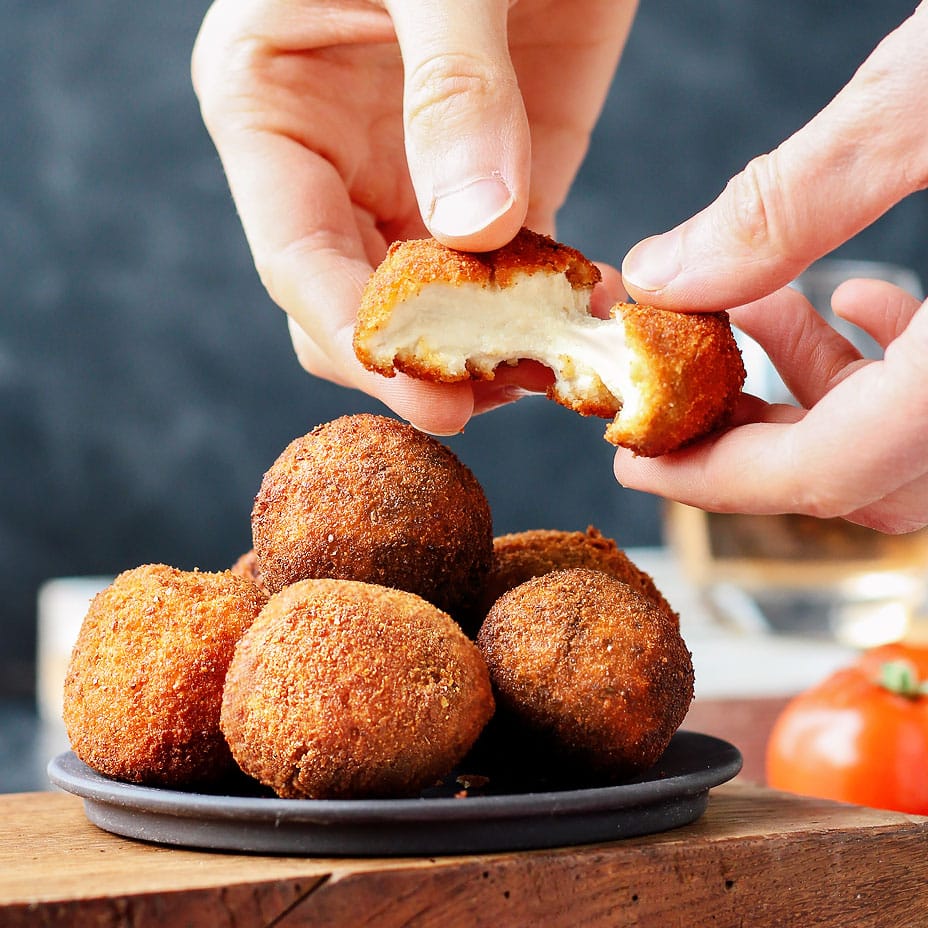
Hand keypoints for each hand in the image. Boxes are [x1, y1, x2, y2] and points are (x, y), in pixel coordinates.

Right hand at [192, 0, 635, 433]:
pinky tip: (576, 324)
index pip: (296, 259)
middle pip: (357, 300)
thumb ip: (449, 84)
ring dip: (482, 347)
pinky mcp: (501, 175)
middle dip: (418, 357)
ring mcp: (418, 175)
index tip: (424, 393)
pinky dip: (537, 305)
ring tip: (544, 373)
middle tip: (490, 395)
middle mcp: (334, 160)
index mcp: (270, 109)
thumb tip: (473, 224)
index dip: (354, 336)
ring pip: (433, 301)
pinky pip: (507, 266)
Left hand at [615, 4, 927, 530]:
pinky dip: (887, 360)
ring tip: (749, 307)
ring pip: (904, 440)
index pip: (831, 472)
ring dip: (810, 385)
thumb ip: (790, 201)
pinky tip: (856, 291)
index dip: (715, 479)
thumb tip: (666, 271)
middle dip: (753, 432)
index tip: (634, 462)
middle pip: (863, 475)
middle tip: (677, 389)